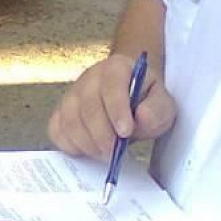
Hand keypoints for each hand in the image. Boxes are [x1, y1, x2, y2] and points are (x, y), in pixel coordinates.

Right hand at [48, 54, 175, 158]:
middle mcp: (90, 77)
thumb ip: (157, 110)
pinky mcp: (60, 111)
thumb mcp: (163, 104)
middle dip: (102, 135)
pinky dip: (70, 145)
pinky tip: (88, 148)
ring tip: (105, 152)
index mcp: (117, 68)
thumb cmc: (145, 100)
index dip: (117, 110)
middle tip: (114, 152)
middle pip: (88, 107)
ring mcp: (72, 93)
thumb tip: (141, 118)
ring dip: (88, 143)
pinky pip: (57, 130)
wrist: (131, 97)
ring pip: (70, 120)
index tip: (126, 132)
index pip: (112, 86)